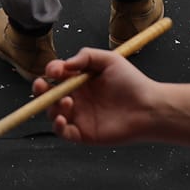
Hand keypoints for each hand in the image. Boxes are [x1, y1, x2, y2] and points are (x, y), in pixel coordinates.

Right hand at [34, 50, 161, 145]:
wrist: (149, 108)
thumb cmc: (132, 83)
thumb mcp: (109, 60)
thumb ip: (86, 56)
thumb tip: (64, 64)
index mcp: (80, 80)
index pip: (57, 75)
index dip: (51, 71)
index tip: (55, 70)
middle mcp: (77, 98)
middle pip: (48, 94)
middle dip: (40, 89)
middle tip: (41, 85)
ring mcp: (79, 116)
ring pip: (52, 112)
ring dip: (53, 105)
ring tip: (69, 100)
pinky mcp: (83, 133)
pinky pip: (62, 132)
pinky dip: (57, 126)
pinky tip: (62, 118)